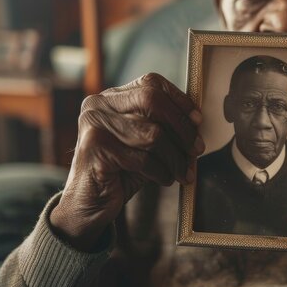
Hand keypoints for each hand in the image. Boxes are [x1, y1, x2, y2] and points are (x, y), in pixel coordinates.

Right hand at [51, 73, 204, 250]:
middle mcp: (98, 105)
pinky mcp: (94, 148)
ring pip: (152, 134)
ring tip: (183, 172)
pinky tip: (165, 179)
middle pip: (152, 101)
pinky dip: (161, 172)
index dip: (179, 100)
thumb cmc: (121, 172)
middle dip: (181, 127)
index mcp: (111, 98)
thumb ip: (164, 128)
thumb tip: (196, 123)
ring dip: (175, 157)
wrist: (88, 204)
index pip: (151, 83)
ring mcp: (94, 124)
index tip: (198, 120)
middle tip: (197, 149)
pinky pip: (142, 159)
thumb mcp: (145, 145)